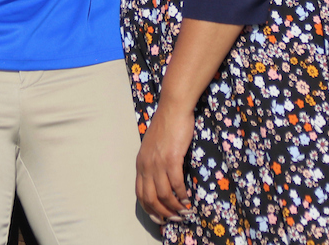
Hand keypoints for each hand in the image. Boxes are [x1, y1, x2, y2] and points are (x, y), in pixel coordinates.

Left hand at [136, 104, 194, 223]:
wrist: (173, 108)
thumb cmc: (166, 124)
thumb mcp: (152, 146)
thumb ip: (153, 161)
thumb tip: (159, 176)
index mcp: (140, 163)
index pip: (140, 193)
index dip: (149, 209)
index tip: (159, 217)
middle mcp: (146, 165)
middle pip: (150, 198)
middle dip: (163, 213)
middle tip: (175, 219)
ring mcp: (158, 163)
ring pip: (163, 194)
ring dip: (174, 207)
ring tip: (184, 212)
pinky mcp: (172, 159)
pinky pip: (176, 184)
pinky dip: (182, 195)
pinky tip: (188, 199)